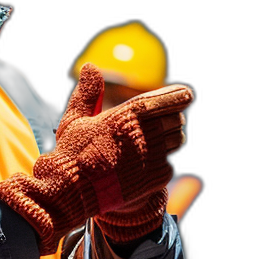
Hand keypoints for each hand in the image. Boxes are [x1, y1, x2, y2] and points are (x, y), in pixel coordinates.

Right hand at [0, 64, 193, 252]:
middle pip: (176, 120)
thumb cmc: (72, 153)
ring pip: (176, 141)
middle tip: (163, 121)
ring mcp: (152, 157)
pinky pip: (167, 165)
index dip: (179, 96)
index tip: (186, 94)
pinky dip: (159, 164)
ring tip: (154, 142)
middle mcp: (145, 134)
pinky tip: (143, 166)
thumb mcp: (76, 118)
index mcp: (127, 115)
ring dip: (169, 138)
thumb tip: (90, 67)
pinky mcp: (155, 178)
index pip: (166, 100)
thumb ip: (88, 93)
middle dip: (172, 118)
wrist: (73, 191)